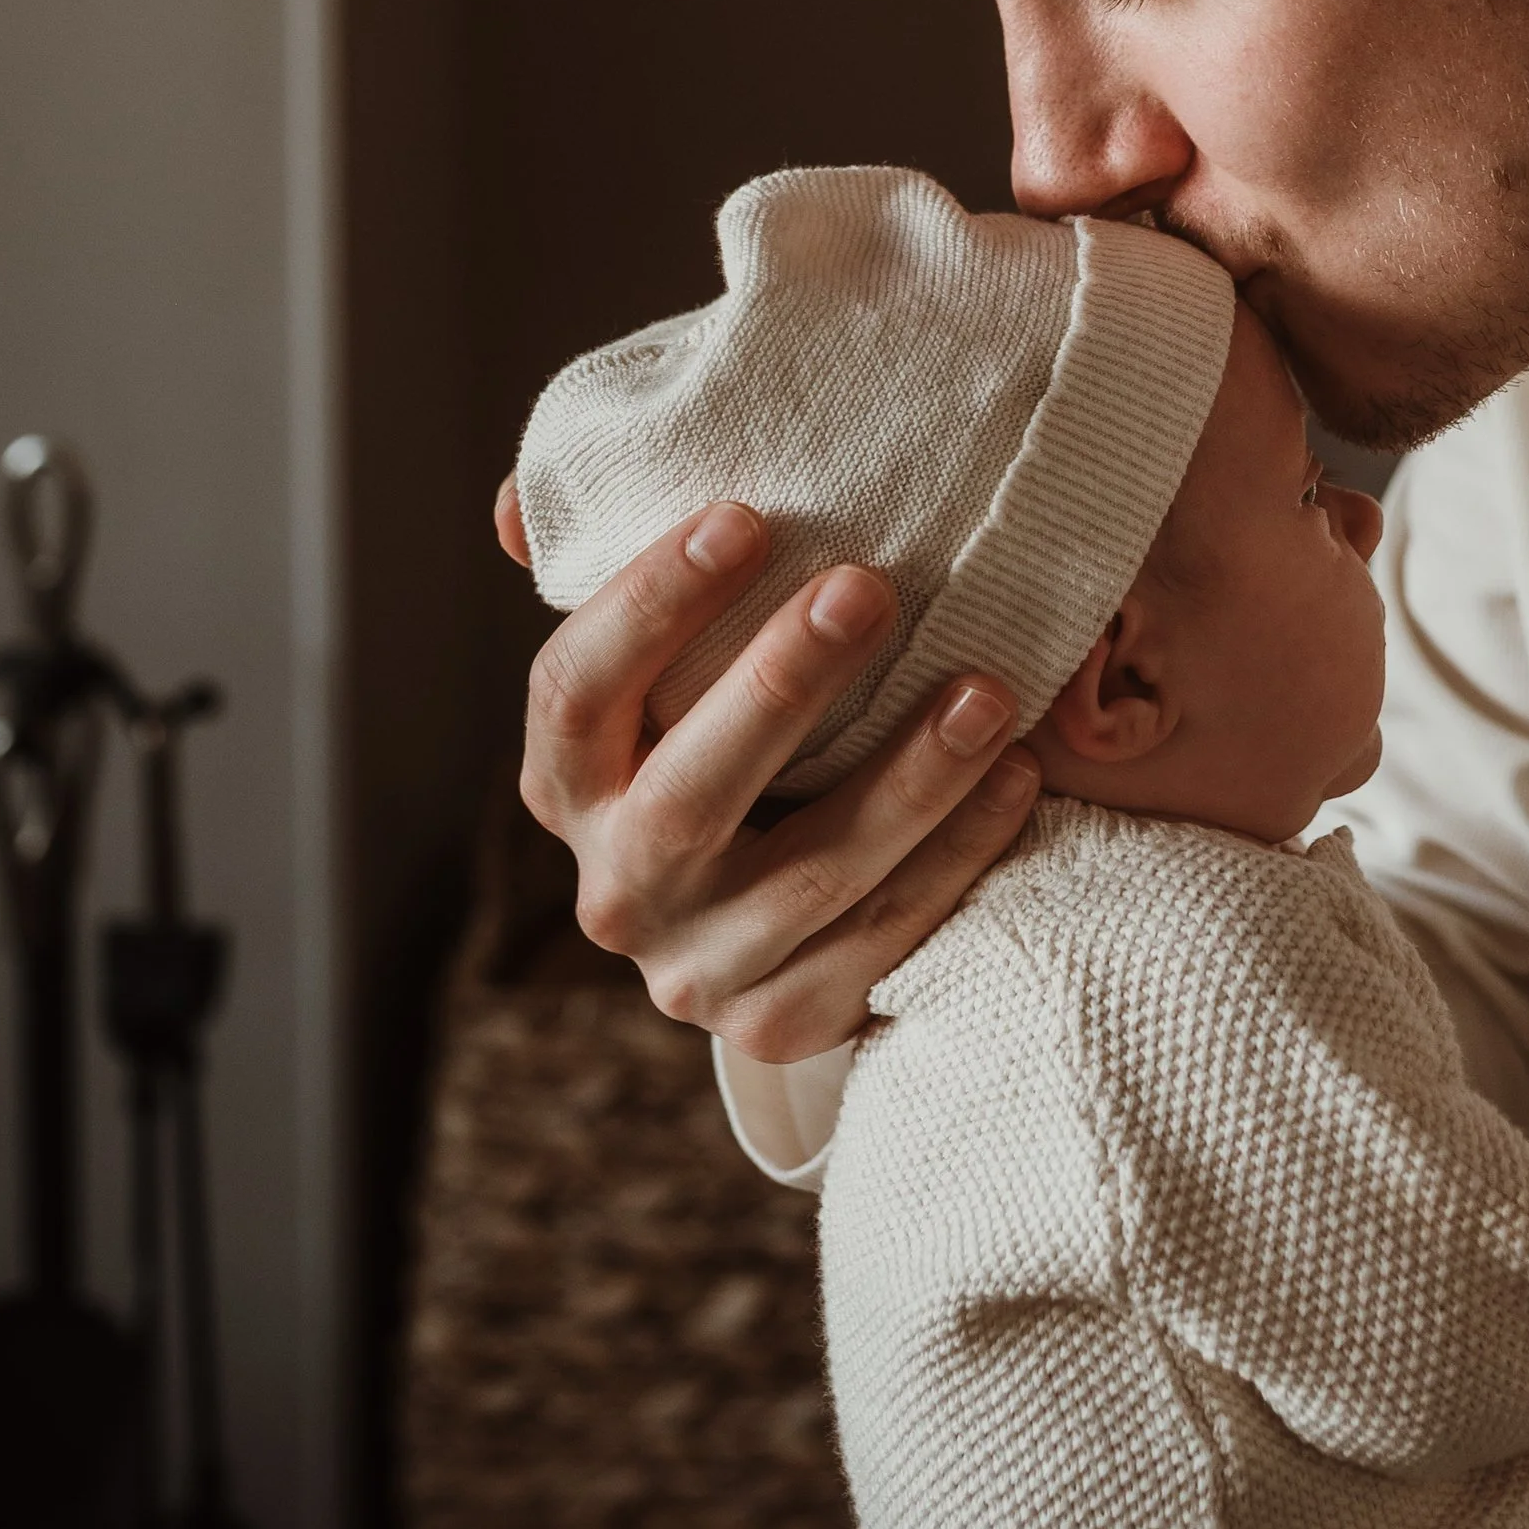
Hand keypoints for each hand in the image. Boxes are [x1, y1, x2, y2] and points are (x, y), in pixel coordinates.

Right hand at [499, 477, 1040, 1060]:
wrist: (770, 934)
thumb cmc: (727, 745)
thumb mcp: (666, 681)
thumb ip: (619, 587)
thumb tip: (515, 507)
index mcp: (566, 788)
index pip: (575, 693)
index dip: (649, 605)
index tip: (743, 517)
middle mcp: (617, 889)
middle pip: (688, 793)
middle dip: (781, 683)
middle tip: (868, 588)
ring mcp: (698, 970)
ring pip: (811, 874)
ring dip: (910, 778)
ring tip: (990, 691)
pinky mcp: (785, 1020)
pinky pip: (883, 937)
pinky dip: (957, 854)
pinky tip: (1013, 778)